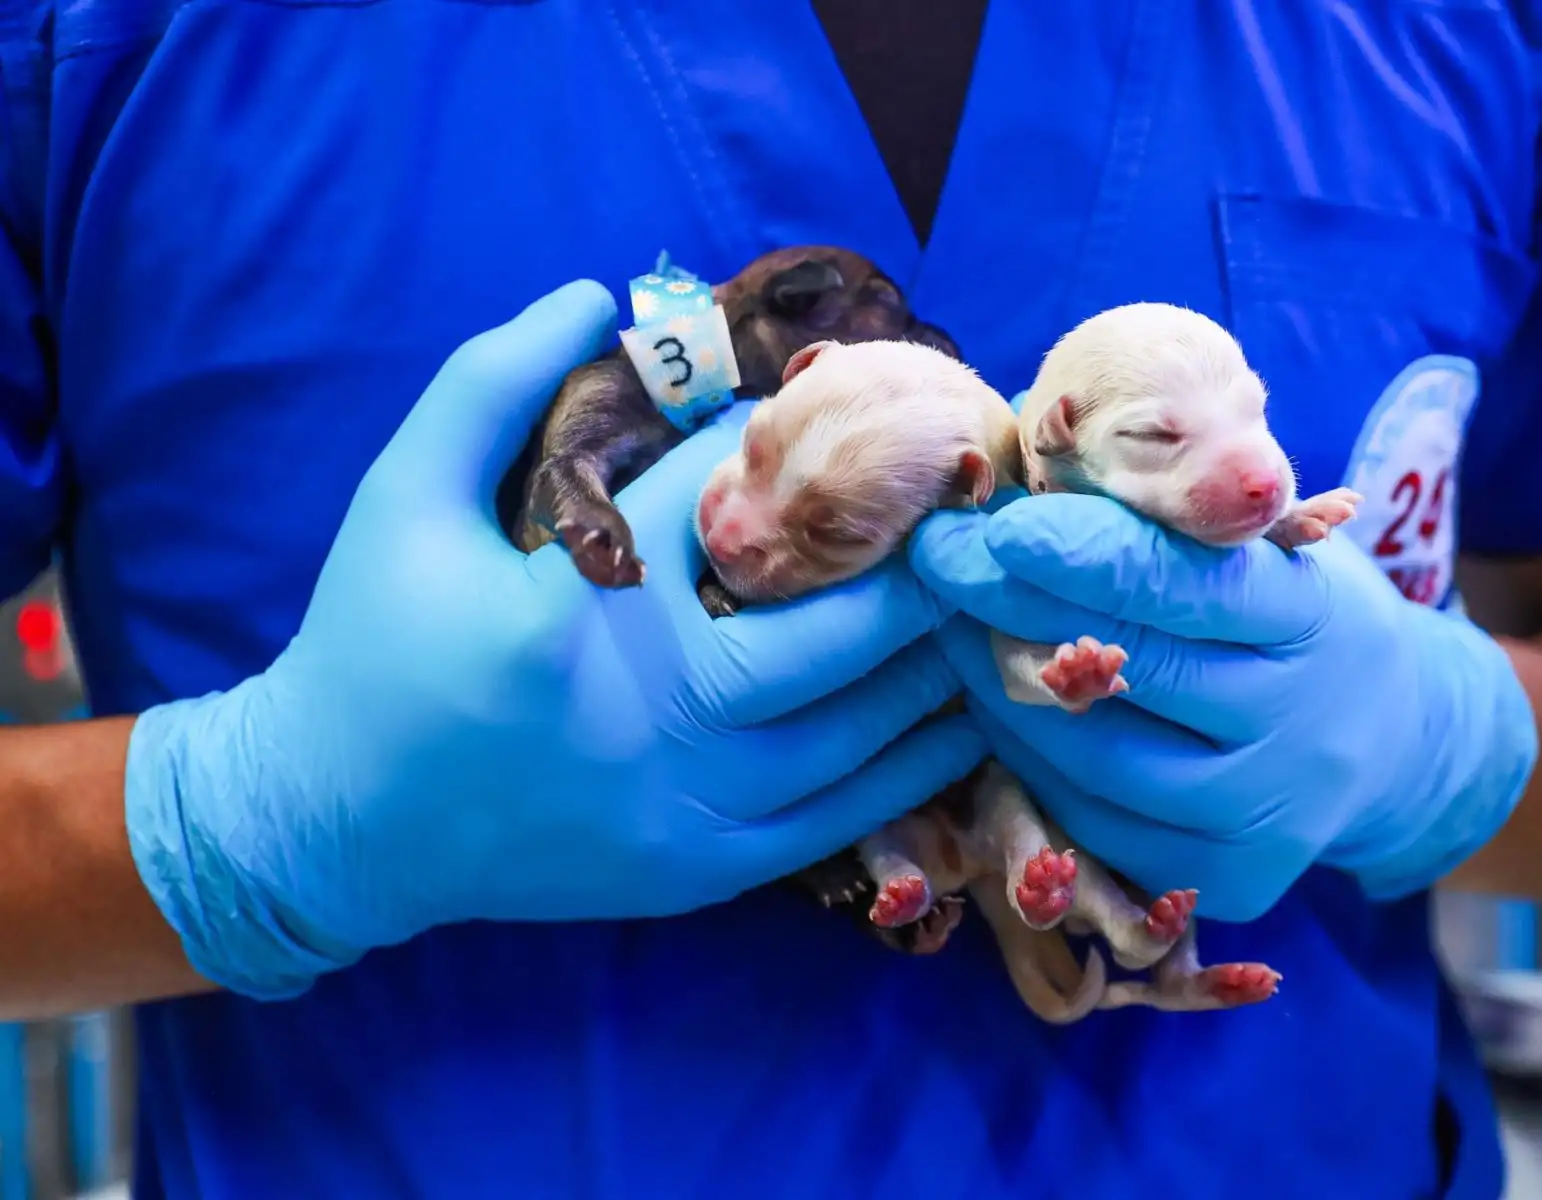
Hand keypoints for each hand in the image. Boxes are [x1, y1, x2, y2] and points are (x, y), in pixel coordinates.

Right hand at [125, 281, 983, 999]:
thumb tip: (595, 293)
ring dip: (932, 657)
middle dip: (914, 561)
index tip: (834, 401)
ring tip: (979, 596)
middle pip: (834, 628)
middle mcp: (649, 714)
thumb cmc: (370, 645)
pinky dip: (908, 768)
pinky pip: (838, 820)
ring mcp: (682, 804)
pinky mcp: (696, 867)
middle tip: (967, 505)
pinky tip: (954, 718)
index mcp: (577, 614)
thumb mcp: (402, 493)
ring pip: (856, 729)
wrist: (333, 821)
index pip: (718, 506)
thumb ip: (489, 382)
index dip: (782, 444)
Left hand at [908, 494, 1538, 919]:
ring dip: (1005, 688)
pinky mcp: (1231, 877)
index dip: (1081, 553)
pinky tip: (1006, 710)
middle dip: (1014, 603)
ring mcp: (1265, 809)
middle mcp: (1299, 718)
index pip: (1184, 583)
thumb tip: (1030, 433)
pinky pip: (1097, 823)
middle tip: (938, 557)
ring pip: (1095, 756)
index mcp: (1310, 612)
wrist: (1388, 737)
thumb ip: (1162, 515)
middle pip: (1130, 665)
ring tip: (956, 629)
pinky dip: (1037, 764)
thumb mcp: (1261, 545)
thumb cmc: (1290, 614)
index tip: (996, 523)